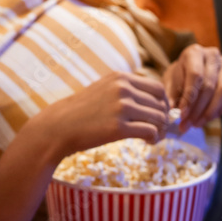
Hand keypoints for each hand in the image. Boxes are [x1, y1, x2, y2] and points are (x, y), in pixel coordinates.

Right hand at [37, 72, 169, 162]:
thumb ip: (126, 91)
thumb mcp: (103, 90)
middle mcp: (122, 89)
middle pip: (160, 104)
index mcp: (120, 78)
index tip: (159, 115)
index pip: (157, 88)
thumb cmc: (81, 112)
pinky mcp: (118, 127)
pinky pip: (150, 132)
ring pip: (159, 118)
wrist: (58, 127)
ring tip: (154, 138)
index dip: (163, 103)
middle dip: (163, 119)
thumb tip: (155, 102)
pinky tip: (148, 143)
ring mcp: (121, 107)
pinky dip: (154, 139)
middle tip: (159, 130)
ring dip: (161, 130)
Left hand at [163, 44, 221, 131]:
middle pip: (209, 85)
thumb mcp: (170, 83)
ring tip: (197, 124)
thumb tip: (172, 111)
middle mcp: (213, 55)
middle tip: (187, 124)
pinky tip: (209, 117)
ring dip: (210, 112)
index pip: (195, 75)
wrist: (191, 72)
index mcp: (194, 52)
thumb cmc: (179, 77)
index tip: (182, 114)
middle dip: (197, 109)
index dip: (189, 97)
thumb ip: (171, 95)